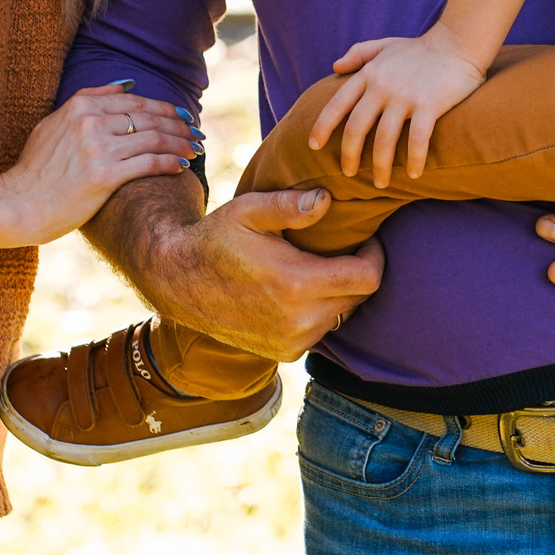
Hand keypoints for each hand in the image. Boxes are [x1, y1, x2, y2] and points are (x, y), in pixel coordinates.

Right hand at [0, 83, 200, 244]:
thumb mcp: (54, 123)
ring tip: (195, 148)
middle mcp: (91, 121)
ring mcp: (98, 148)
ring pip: (154, 138)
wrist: (18, 203)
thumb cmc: (35, 169)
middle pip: (148, 116)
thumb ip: (89, 99)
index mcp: (80, 105)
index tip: (180, 115)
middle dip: (178, 123)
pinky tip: (182, 166)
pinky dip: (170, 162)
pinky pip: (149, 163)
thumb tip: (126, 84)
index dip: (163, 107)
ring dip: (180, 143)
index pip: (134, 100)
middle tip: (196, 131)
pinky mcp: (105, 176)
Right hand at [101, 181, 386, 361]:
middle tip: (342, 250)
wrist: (179, 282)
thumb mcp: (249, 210)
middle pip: (359, 298)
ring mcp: (292, 342)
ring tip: (317, 268)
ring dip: (339, 294)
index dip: (374, 256)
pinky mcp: (285, 353)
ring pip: (342, 316)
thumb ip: (290, 204)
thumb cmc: (217, 238)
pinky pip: (321, 331)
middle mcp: (299, 320)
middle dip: (357, 272)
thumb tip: (327, 200)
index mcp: (297, 283)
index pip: (367, 277)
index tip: (365, 240)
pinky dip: (320, 312)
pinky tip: (300, 291)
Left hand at [311, 31, 486, 188]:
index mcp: (369, 74)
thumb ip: (359, 53)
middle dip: (348, 155)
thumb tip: (335, 66)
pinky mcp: (429, 105)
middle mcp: (382, 86)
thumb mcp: (385, 45)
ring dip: (380, 166)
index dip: (322, 126)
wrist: (458, 42)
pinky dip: (415, 159)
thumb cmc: (420, 48)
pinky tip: (414, 174)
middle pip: (356, 128)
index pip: (337, 104)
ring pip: (384, 140)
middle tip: (348, 173)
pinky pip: (417, 139)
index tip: (313, 146)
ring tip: (380, 183)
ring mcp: (405, 96)